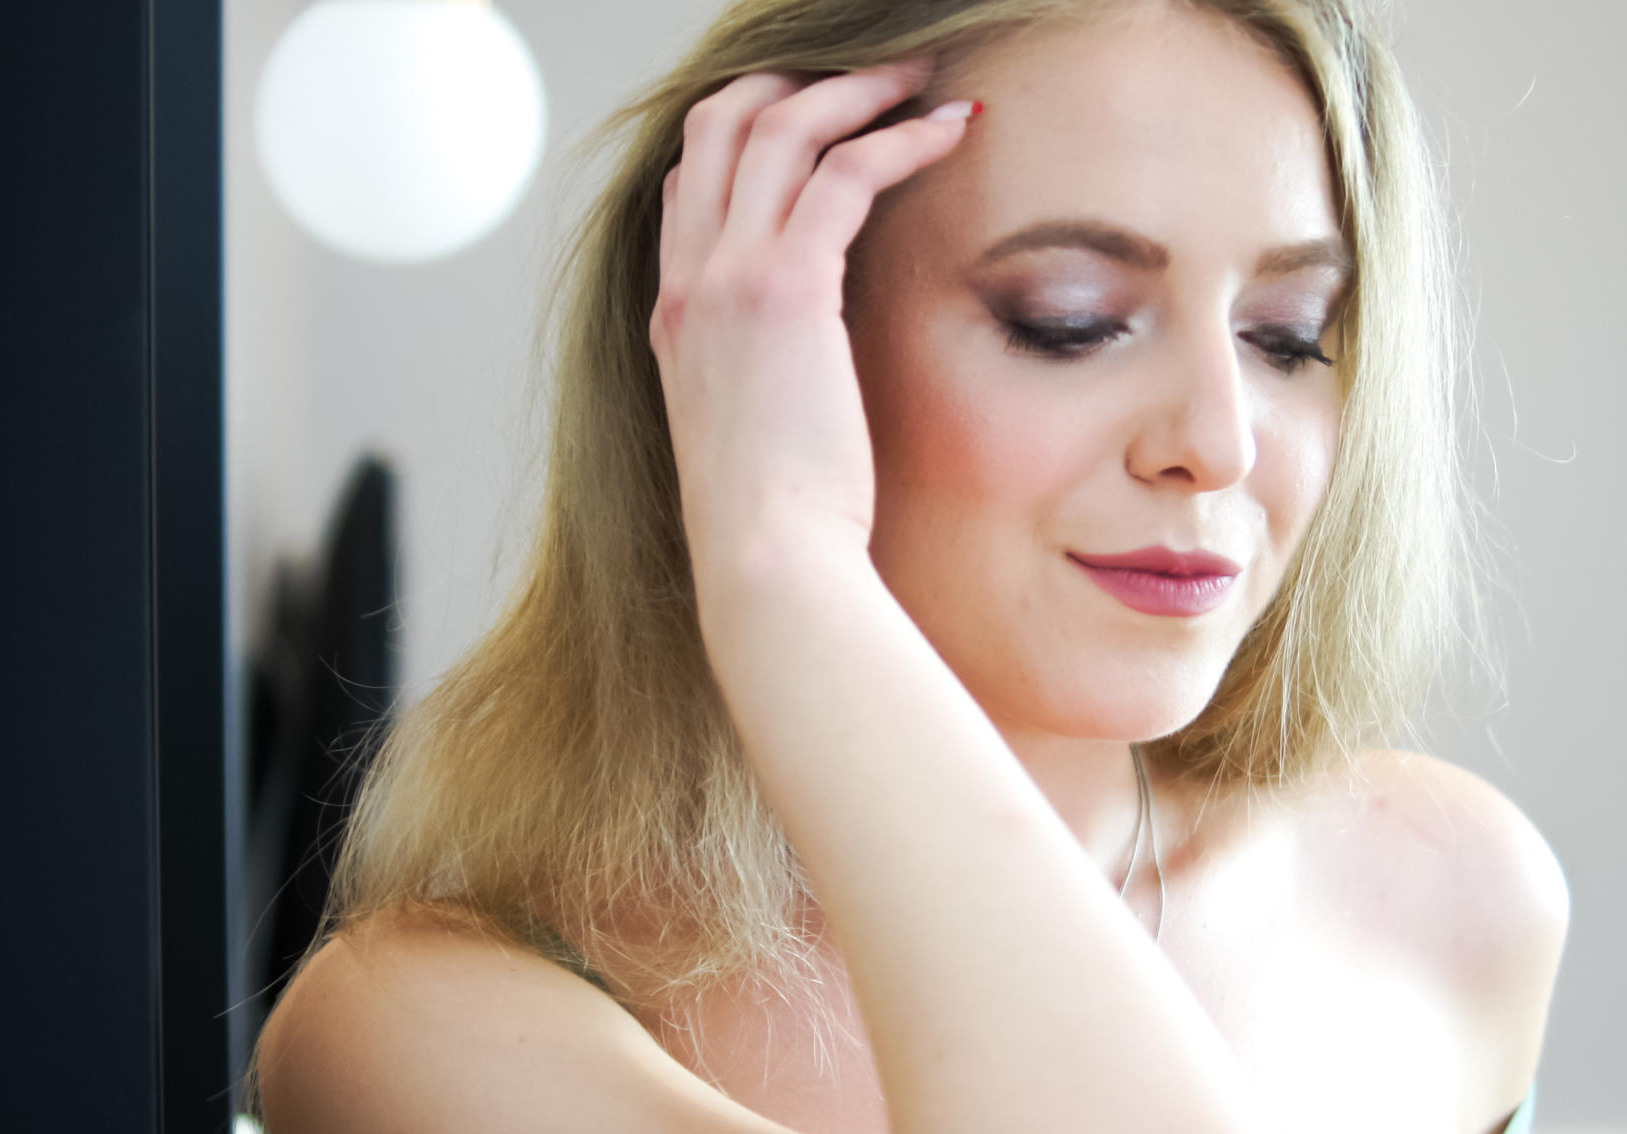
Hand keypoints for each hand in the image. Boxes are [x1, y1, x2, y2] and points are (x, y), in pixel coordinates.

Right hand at [648, 61, 976, 595]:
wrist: (766, 562)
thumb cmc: (776, 528)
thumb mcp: (755, 437)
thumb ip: (768, 382)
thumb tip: (817, 376)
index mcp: (674, 318)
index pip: (687, 185)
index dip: (745, 136)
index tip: (813, 124)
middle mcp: (689, 283)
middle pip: (721, 127)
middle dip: (793, 83)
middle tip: (869, 78)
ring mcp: (727, 278)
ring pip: (782, 129)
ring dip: (859, 90)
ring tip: (923, 79)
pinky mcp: (786, 287)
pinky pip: (846, 171)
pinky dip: (901, 137)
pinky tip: (952, 131)